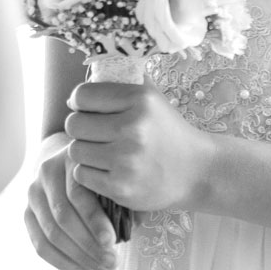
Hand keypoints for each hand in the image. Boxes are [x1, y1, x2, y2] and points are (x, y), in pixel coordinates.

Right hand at [24, 133, 116, 269]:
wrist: (70, 160)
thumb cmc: (101, 171)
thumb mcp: (112, 174)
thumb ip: (123, 196)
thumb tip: (137, 223)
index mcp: (71, 159)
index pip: (78, 194)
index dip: (94, 220)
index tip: (111, 242)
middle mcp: (47, 172)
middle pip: (63, 217)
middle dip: (89, 245)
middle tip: (113, 263)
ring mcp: (34, 193)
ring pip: (51, 233)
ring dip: (79, 258)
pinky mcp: (28, 212)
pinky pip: (40, 244)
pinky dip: (62, 262)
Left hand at [64, 81, 215, 215]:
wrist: (197, 171)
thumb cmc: (169, 131)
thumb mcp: (153, 97)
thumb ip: (123, 81)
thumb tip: (78, 91)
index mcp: (140, 100)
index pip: (82, 95)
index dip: (80, 101)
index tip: (88, 108)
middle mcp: (132, 129)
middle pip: (74, 124)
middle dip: (80, 127)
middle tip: (94, 132)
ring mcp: (125, 161)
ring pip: (75, 150)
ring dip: (84, 151)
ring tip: (102, 151)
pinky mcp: (120, 188)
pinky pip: (82, 175)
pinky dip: (90, 172)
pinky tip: (107, 169)